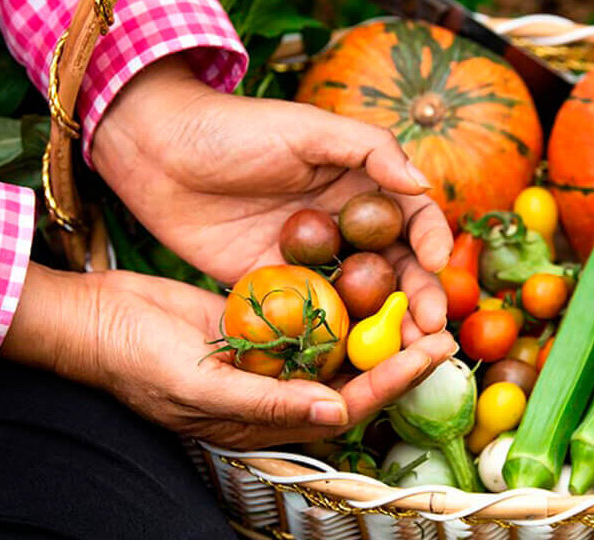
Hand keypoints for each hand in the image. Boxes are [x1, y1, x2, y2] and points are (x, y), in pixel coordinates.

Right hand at [0, 264, 458, 448]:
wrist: (96, 321)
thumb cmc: (136, 363)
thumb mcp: (199, 387)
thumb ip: (267, 402)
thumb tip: (335, 408)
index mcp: (270, 418)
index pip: (349, 403)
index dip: (394, 380)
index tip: (432, 350)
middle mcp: (280, 390)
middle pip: (355, 374)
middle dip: (399, 351)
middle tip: (441, 320)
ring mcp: (272, 355)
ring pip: (339, 344)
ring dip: (376, 323)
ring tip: (416, 293)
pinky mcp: (262, 323)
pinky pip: (312, 315)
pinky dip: (341, 300)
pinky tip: (367, 271)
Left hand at [91, 55, 453, 340]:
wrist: (158, 154)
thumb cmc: (235, 128)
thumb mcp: (307, 128)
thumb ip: (368, 151)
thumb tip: (422, 183)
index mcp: (361, 185)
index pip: (412, 218)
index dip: (430, 241)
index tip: (435, 263)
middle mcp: (345, 227)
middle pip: (396, 268)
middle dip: (419, 297)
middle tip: (430, 327)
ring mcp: (313, 260)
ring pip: (362, 298)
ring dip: (386, 325)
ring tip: (404, 351)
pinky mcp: (279, 286)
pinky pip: (315, 314)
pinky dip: (337, 335)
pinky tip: (352, 357)